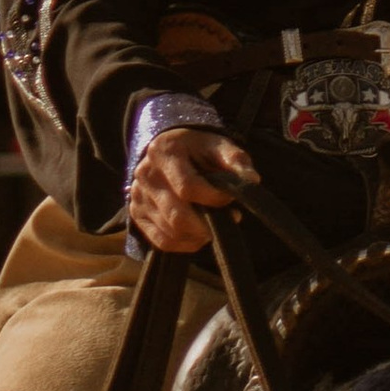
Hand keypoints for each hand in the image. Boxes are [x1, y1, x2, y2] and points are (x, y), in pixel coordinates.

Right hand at [129, 126, 251, 254]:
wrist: (169, 151)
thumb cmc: (198, 150)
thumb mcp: (218, 146)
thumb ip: (236, 161)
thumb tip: (252, 180)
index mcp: (163, 152)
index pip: (187, 187)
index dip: (213, 199)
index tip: (229, 200)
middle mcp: (145, 174)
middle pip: (177, 215)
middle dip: (207, 224)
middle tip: (226, 220)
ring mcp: (138, 196)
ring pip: (171, 231)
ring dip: (198, 234)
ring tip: (213, 223)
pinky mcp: (137, 214)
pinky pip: (162, 241)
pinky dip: (185, 244)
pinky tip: (199, 234)